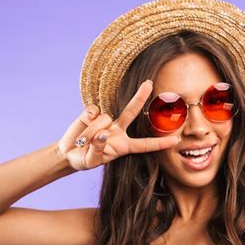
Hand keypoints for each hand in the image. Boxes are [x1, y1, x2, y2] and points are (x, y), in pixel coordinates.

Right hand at [56, 80, 179, 170]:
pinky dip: (85, 122)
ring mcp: (106, 120)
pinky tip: (81, 131)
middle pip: (131, 112)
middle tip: (148, 83)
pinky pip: (91, 113)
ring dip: (91, 133)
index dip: (160, 143)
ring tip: (84, 142)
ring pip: (104, 119)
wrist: (69, 152)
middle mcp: (118, 130)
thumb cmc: (85, 158)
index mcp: (124, 146)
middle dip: (139, 97)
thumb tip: (102, 132)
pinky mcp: (92, 113)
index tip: (176, 140)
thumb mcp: (92, 160)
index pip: (145, 145)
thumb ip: (98, 149)